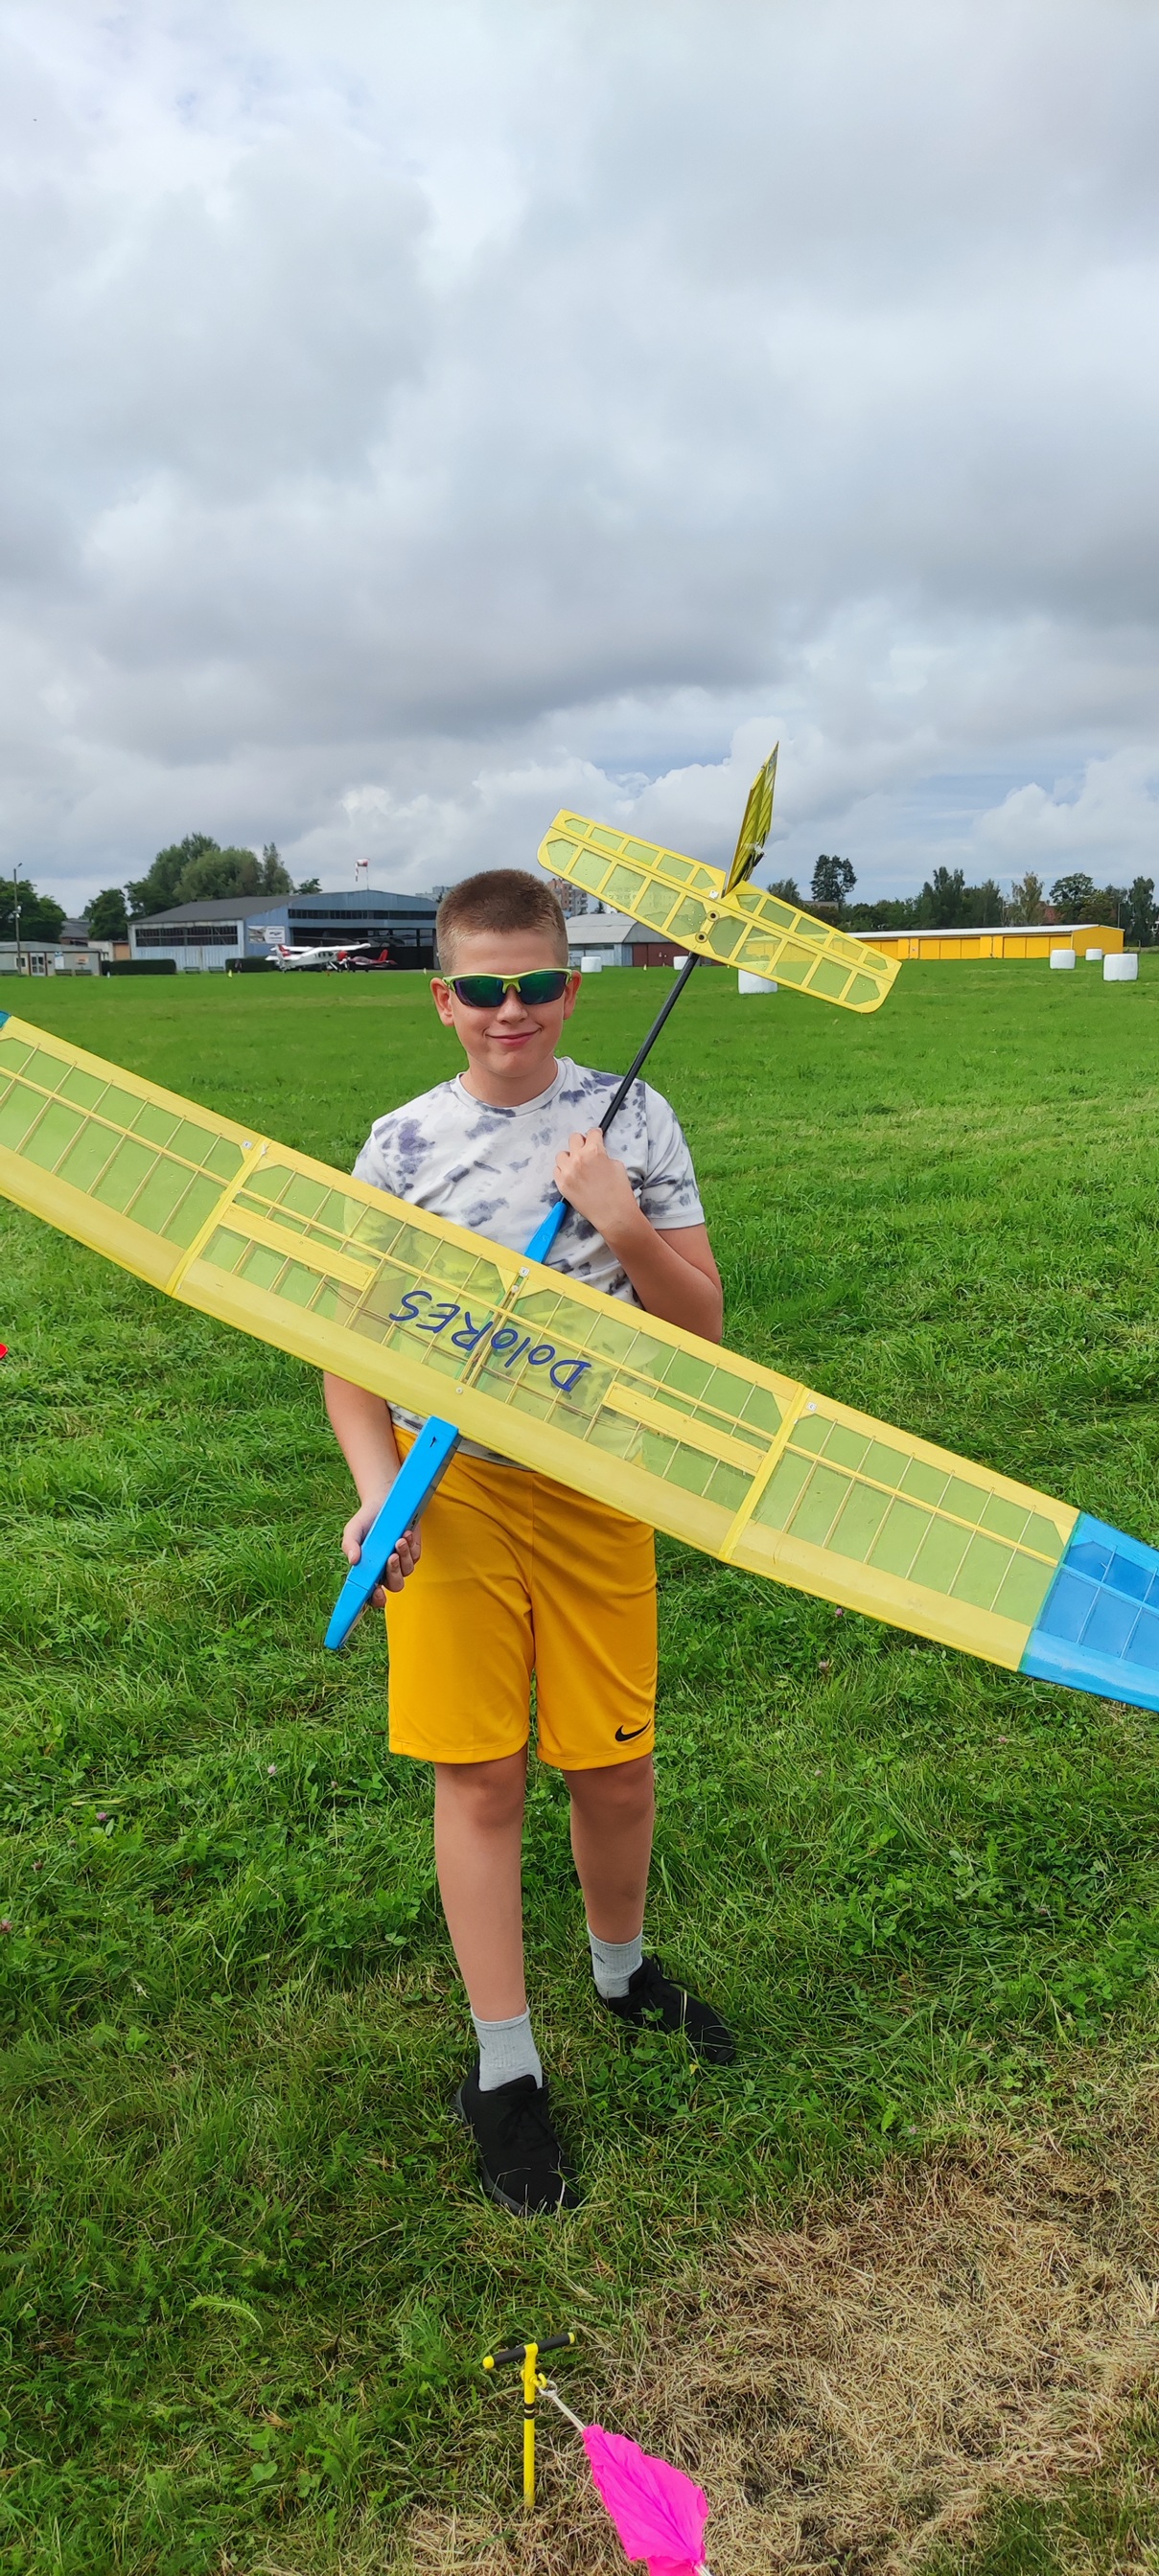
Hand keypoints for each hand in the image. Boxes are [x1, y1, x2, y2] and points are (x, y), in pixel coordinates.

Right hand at [341, 1494, 421, 1606]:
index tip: (377, 1591)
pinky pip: (415, 1556)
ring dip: (404, 1557)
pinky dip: (411, 1546)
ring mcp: (401, 1561)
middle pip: (394, 1585)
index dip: (375, 1598)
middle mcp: (386, 1570)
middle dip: (393, 1573)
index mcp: (369, 1570)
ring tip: (399, 1539)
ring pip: (407, 1570)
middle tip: (390, 1557)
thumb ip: (350, 1545)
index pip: (372, 1593)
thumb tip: (353, 1560)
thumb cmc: (365, 1520)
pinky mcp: (413, 1550)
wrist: (382, 1501)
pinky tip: (405, 1533)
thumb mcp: (353, 1530)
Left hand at [553, 1128, 641, 1244]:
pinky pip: (557, 1170)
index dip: (596, 1134)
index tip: (596, 1136)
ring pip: (562, 1155)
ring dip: (570, 1157)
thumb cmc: (620, 1191)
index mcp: (594, 1151)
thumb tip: (596, 1154)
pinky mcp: (561, 1184)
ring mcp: (567, 1172)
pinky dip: (564, 1171)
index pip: (592, 1133)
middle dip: (581, 1142)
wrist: (613, 1214)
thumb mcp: (617, 1165)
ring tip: (578, 1165)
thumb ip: (603, 1155)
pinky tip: (572, 1176)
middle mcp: (578, 1158)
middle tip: (586, 1149)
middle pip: (574, 1138)